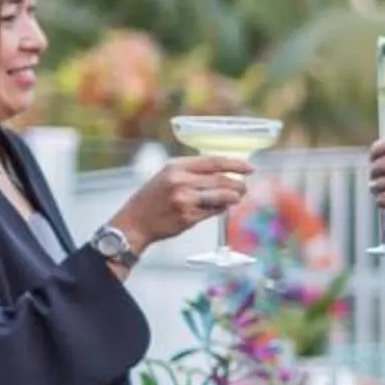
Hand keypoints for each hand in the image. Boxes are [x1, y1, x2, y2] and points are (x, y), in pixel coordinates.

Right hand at [110, 157, 252, 246]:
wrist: (135, 222)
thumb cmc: (153, 198)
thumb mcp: (167, 175)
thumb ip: (193, 172)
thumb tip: (226, 172)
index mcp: (176, 166)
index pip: (214, 162)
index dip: (236, 165)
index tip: (250, 168)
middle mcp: (180, 181)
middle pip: (222, 180)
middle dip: (238, 185)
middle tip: (244, 188)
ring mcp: (185, 200)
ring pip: (222, 197)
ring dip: (234, 198)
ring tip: (237, 198)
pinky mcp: (188, 217)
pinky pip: (214, 211)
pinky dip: (221, 209)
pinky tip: (221, 208)